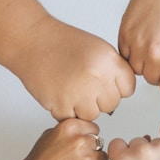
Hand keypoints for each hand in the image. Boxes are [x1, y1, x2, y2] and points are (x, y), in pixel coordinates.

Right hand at [11, 119, 109, 159]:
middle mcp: (80, 140)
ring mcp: (87, 158)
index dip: (88, 139)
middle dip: (92, 152)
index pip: (94, 129)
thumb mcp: (49, 135)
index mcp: (70, 127)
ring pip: (104, 158)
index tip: (80, 147)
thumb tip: (84, 132)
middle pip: (100, 144)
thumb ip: (69, 132)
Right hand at [14, 18, 135, 120]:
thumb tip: (123, 92)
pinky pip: (73, 119)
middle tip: (85, 85)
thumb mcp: (99, 49)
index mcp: (109, 61)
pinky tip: (61, 93)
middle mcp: (96, 77)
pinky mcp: (61, 105)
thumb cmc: (63, 43)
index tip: (106, 83)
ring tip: (72, 89)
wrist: (32, 40)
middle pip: (112, 104)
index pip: (128, 89)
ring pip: (93, 115)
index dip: (116, 87)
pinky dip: (66, 110)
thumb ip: (114, 70)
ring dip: (83, 107)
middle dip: (100, 98)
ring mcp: (79, 93)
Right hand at [118, 0, 159, 93]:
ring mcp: (138, 45)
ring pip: (136, 69)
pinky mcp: (124, 34)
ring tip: (151, 44)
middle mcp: (155, 56)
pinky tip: (142, 37)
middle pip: (151, 80)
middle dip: (156, 70)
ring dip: (142, 61)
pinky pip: (124, 54)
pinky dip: (131, 50)